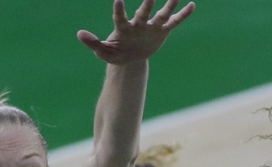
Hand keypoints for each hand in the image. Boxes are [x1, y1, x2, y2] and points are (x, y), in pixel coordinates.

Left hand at [77, 0, 194, 64]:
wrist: (130, 57)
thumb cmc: (116, 52)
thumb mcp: (103, 52)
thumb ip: (93, 43)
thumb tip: (79, 34)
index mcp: (124, 28)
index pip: (121, 17)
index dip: (119, 9)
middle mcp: (139, 23)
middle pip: (144, 12)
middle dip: (148, 3)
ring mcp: (151, 26)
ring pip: (162, 13)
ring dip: (169, 4)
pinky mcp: (162, 31)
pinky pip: (174, 22)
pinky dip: (183, 15)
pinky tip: (192, 5)